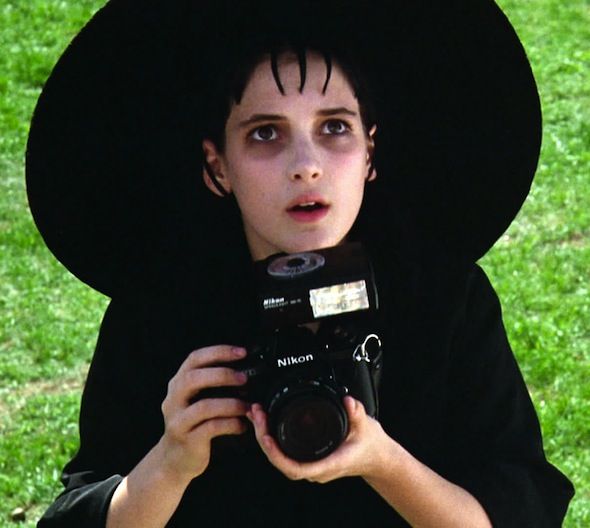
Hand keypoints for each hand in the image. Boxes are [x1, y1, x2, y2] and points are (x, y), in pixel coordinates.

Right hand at [157, 345, 248, 483]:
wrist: (174, 459)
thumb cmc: (192, 424)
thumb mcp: (195, 399)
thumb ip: (211, 383)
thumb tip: (245, 369)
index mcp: (178, 384)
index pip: (194, 359)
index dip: (218, 352)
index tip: (241, 352)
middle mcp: (174, 399)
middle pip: (193, 378)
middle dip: (222, 375)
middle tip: (244, 378)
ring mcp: (178, 420)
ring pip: (203, 406)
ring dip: (231, 404)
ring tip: (247, 406)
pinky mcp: (187, 439)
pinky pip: (211, 428)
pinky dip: (230, 424)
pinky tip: (242, 425)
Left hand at [247, 396, 391, 483]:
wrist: (378, 457)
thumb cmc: (370, 446)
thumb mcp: (366, 426)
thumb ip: (357, 413)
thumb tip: (348, 401)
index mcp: (328, 463)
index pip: (295, 468)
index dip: (277, 455)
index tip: (266, 437)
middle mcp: (316, 468)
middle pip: (281, 462)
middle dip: (264, 439)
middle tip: (257, 415)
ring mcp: (311, 464)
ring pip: (281, 458)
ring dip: (265, 437)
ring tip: (257, 415)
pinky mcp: (308, 458)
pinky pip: (285, 452)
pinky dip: (273, 438)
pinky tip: (266, 423)